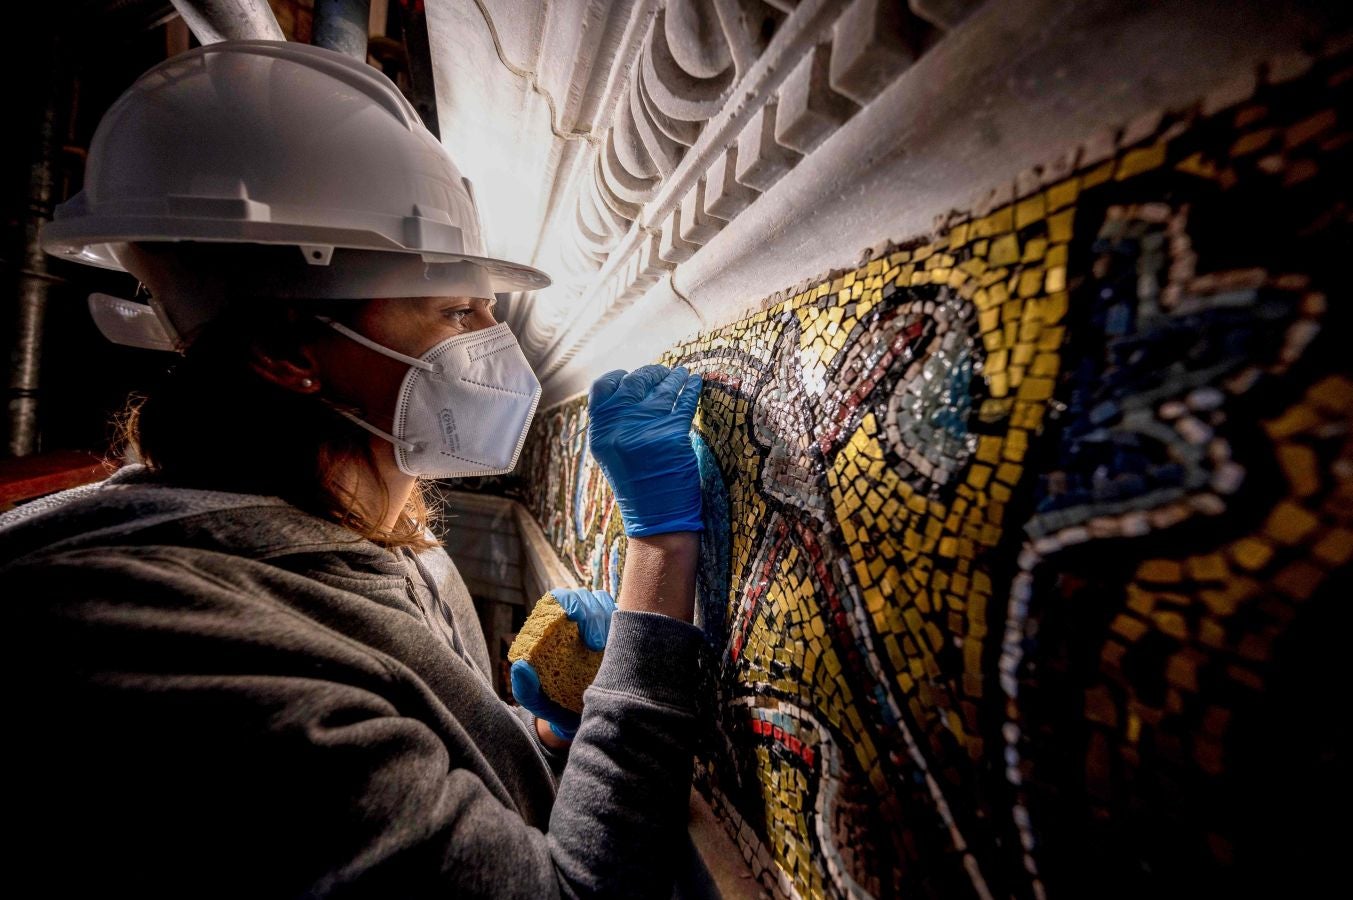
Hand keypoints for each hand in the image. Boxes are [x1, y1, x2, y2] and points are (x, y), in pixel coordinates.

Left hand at [510, 588, 615, 740]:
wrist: (585, 718)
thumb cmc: (554, 704)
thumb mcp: (535, 700)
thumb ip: (525, 688)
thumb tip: (520, 667)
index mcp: (553, 626)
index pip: (561, 599)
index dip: (570, 602)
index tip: (576, 621)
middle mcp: (576, 621)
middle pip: (586, 598)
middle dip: (593, 614)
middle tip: (596, 644)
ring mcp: (600, 625)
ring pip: (607, 603)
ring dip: (610, 618)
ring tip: (610, 647)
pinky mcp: (620, 635)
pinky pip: (628, 619)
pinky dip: (628, 625)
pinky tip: (627, 645)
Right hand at [588, 365, 703, 536]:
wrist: (656, 520)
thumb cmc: (638, 490)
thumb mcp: (614, 457)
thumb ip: (616, 427)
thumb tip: (632, 393)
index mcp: (600, 433)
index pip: (602, 388)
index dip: (618, 377)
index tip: (630, 375)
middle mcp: (618, 428)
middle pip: (633, 383)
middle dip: (650, 373)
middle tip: (663, 372)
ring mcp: (645, 430)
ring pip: (661, 389)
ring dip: (674, 377)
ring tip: (683, 373)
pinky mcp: (672, 435)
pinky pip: (683, 401)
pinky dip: (691, 388)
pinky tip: (696, 382)